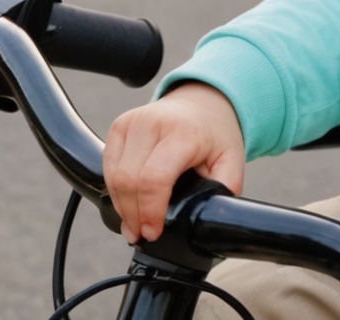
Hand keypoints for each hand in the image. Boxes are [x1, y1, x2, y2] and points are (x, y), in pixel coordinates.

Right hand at [103, 82, 245, 242]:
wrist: (202, 103)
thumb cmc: (215, 135)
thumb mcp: (231, 160)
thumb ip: (222, 189)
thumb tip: (206, 219)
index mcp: (184, 132)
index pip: (154, 179)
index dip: (149, 212)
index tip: (152, 233)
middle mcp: (153, 123)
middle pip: (129, 182)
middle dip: (133, 216)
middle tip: (143, 235)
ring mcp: (131, 122)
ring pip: (114, 177)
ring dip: (122, 207)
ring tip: (136, 224)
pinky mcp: (118, 126)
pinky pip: (108, 168)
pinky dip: (116, 191)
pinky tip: (129, 203)